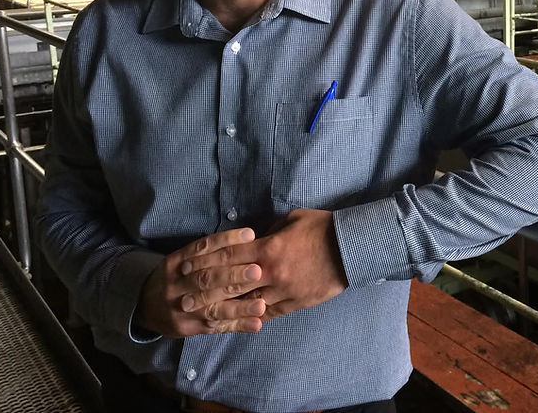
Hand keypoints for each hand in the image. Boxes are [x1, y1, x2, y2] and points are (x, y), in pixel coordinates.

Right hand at [134, 227, 266, 337]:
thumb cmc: (175, 277)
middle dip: (233, 275)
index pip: (202, 248)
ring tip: (261, 304)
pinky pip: (215, 327)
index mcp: (175, 262)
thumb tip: (248, 237)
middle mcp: (176, 285)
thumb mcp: (181, 260)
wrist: (144, 305)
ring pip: (212, 307)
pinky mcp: (188, 328)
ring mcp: (182, 310)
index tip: (250, 235)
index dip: (227, 240)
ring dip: (239, 307)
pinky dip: (237, 325)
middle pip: (206, 279)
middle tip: (257, 271)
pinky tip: (256, 324)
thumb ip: (208, 252)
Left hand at [190, 209, 348, 321]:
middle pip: (231, 284)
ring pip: (247, 303)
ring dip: (224, 309)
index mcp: (269, 248)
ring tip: (205, 314)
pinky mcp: (296, 303)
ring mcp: (284, 290)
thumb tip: (253, 237)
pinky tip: (239, 319)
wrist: (352, 248)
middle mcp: (271, 272)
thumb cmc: (322, 227)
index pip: (228, 255)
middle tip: (185, 298)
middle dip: (205, 291)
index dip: (204, 262)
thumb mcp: (293, 218)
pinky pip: (270, 312)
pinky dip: (253, 316)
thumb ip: (269, 230)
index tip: (186, 267)